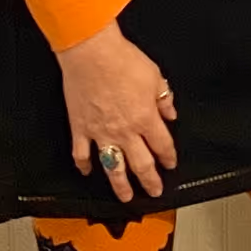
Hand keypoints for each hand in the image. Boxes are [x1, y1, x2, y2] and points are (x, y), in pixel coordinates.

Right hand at [58, 22, 178, 203]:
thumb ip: (164, 99)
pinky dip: (84, 165)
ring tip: (126, 196)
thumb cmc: (123, 61)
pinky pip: (81, 153)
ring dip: (120, 185)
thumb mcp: (155, 77)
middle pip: (141, 164)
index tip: (171, 164)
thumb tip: (170, 115)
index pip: (162, 145)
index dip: (168, 157)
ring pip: (113, 167)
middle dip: (150, 181)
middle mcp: (125, 131)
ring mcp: (100, 132)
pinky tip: (88, 172)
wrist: (91, 54)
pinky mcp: (80, 128)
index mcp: (146, 118)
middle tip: (154, 192)